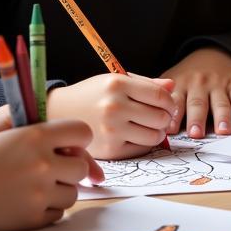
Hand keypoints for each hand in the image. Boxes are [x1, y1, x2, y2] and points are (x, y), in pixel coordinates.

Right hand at [0, 119, 101, 230]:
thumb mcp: (11, 136)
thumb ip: (47, 140)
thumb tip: (83, 156)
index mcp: (36, 136)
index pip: (82, 132)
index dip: (78, 139)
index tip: (69, 147)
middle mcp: (42, 164)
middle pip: (81, 168)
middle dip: (69, 170)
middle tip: (49, 172)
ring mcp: (39, 193)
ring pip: (72, 194)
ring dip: (58, 191)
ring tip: (32, 188)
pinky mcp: (33, 219)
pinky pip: (58, 214)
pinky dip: (46, 210)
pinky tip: (25, 203)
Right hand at [47, 73, 174, 158]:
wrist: (58, 113)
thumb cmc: (92, 94)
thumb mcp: (115, 80)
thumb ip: (145, 83)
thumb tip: (172, 86)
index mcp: (117, 84)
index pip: (159, 95)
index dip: (169, 102)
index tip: (168, 105)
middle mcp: (114, 107)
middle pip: (160, 117)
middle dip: (165, 118)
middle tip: (160, 117)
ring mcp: (111, 130)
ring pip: (155, 135)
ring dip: (158, 132)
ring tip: (150, 127)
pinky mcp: (110, 150)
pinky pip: (141, 149)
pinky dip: (144, 143)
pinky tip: (136, 136)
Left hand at [162, 47, 230, 137]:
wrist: (213, 55)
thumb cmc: (187, 77)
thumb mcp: (170, 80)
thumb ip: (160, 96)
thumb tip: (144, 116)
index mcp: (180, 85)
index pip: (175, 101)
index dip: (173, 115)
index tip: (170, 130)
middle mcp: (199, 84)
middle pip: (198, 103)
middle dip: (196, 118)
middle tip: (196, 134)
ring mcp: (218, 85)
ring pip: (221, 102)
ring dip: (222, 117)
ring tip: (223, 131)